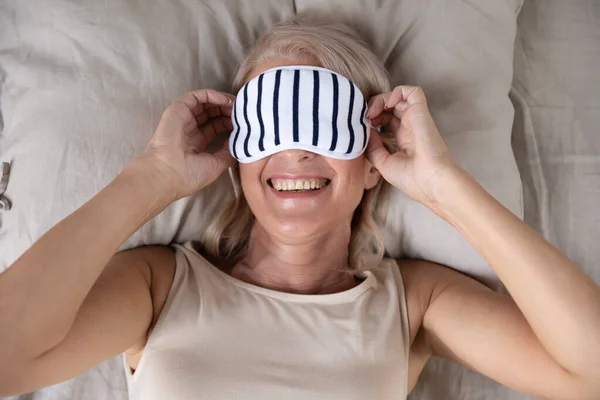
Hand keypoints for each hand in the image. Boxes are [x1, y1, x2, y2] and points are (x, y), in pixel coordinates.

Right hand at [137, 89, 236, 199]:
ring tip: (237, 104)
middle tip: (243, 111)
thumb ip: (228, 153)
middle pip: (211, 114)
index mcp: (196, 144)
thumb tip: (239, 142)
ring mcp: (183, 119)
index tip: (244, 123)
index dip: (229, 123)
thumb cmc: (190, 174)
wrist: (168, 173)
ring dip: (222, 102)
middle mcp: (189, 130)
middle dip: (227, 111)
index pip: (215, 127)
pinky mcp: (178, 109)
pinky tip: (226, 100)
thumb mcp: (216, 165)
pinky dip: (212, 95)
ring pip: (205, 104)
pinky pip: (196, 97)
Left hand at [366, 86, 457, 206]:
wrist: (430, 181)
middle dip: (372, 109)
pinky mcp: (421, 112)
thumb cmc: (411, 178)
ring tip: (371, 112)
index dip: (371, 120)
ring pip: (397, 97)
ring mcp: (415, 119)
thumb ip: (372, 146)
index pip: (384, 121)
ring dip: (380, 100)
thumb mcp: (383, 163)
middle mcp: (409, 127)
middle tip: (364, 119)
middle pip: (388, 108)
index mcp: (402, 140)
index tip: (362, 128)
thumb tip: (365, 130)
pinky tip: (387, 104)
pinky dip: (396, 92)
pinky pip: (412, 91)